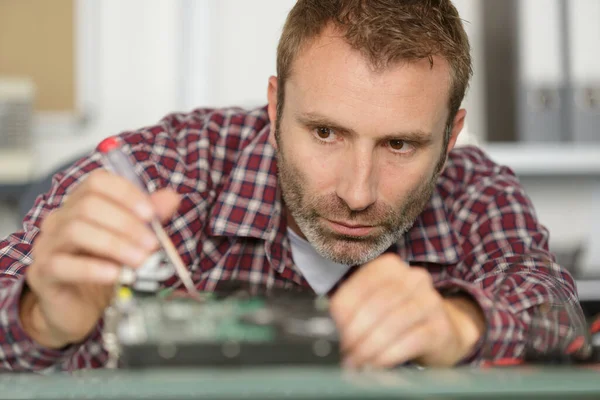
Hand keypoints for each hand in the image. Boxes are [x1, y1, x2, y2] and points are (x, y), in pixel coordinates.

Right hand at [20, 170, 180, 348]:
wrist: (79, 308)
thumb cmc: (104, 269)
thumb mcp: (131, 241)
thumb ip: (149, 218)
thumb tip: (171, 198)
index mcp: (81, 204)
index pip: (97, 182)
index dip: (126, 193)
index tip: (151, 213)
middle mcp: (60, 219)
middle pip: (88, 205)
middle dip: (126, 223)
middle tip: (152, 244)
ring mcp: (48, 245)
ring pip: (76, 231)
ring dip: (115, 244)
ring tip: (140, 260)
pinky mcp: (43, 273)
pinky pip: (62, 265)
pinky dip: (93, 268)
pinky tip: (115, 274)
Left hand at [330, 254, 484, 367]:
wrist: (443, 332)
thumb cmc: (400, 318)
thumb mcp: (376, 305)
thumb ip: (354, 310)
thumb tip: (331, 330)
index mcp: (389, 266)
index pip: (357, 288)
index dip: (343, 315)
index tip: (335, 335)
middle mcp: (413, 278)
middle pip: (375, 305)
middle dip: (356, 333)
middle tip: (346, 352)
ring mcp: (431, 300)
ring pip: (393, 322)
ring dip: (370, 346)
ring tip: (359, 362)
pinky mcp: (441, 326)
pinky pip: (411, 340)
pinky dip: (389, 354)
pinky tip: (377, 364)